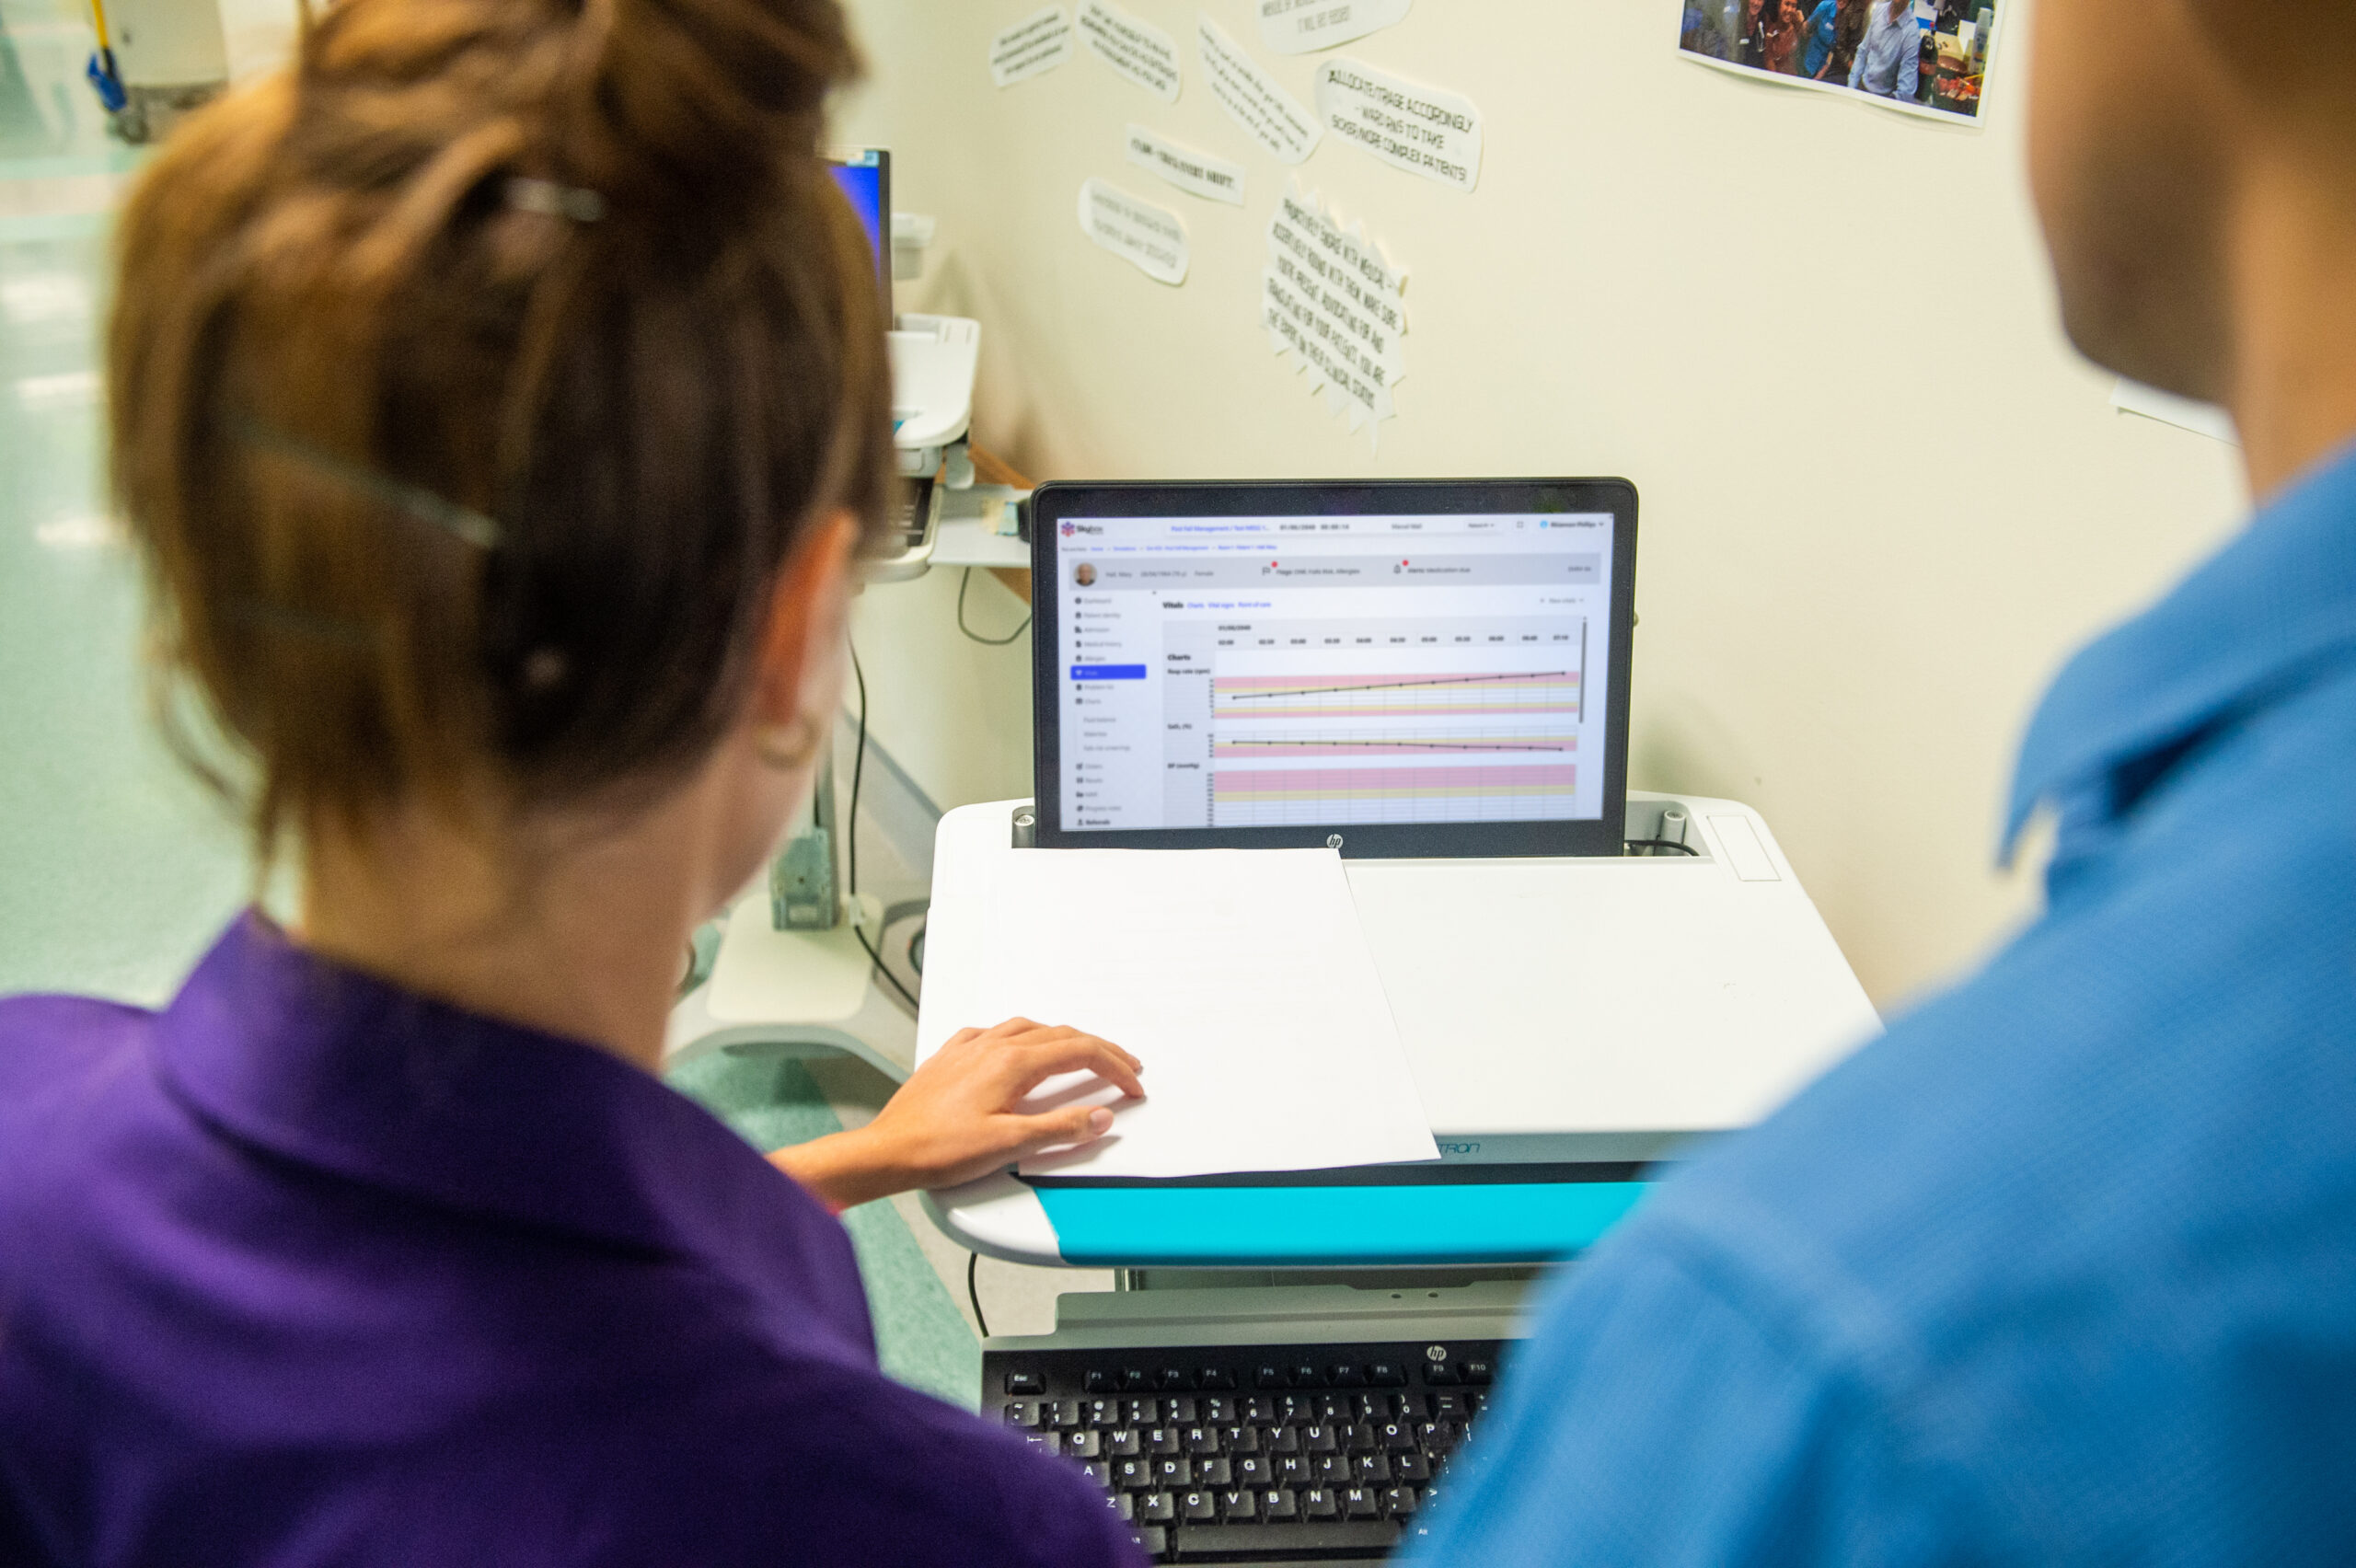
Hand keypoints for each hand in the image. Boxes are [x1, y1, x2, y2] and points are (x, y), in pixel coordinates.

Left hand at [768, 1019, 1143, 1209]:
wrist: (888, 1150)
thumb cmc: (939, 1149)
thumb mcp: (1009, 1145)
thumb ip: (1060, 1129)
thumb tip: (1099, 1117)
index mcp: (1012, 1063)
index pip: (1080, 1052)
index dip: (1114, 1067)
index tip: (1132, 1085)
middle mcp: (992, 1046)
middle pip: (1061, 1035)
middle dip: (1099, 1049)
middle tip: (1123, 1067)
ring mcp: (969, 1048)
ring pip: (1028, 1028)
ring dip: (1062, 1038)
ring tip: (1079, 1053)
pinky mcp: (950, 1057)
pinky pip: (992, 1032)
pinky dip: (1019, 1036)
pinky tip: (1015, 1047)